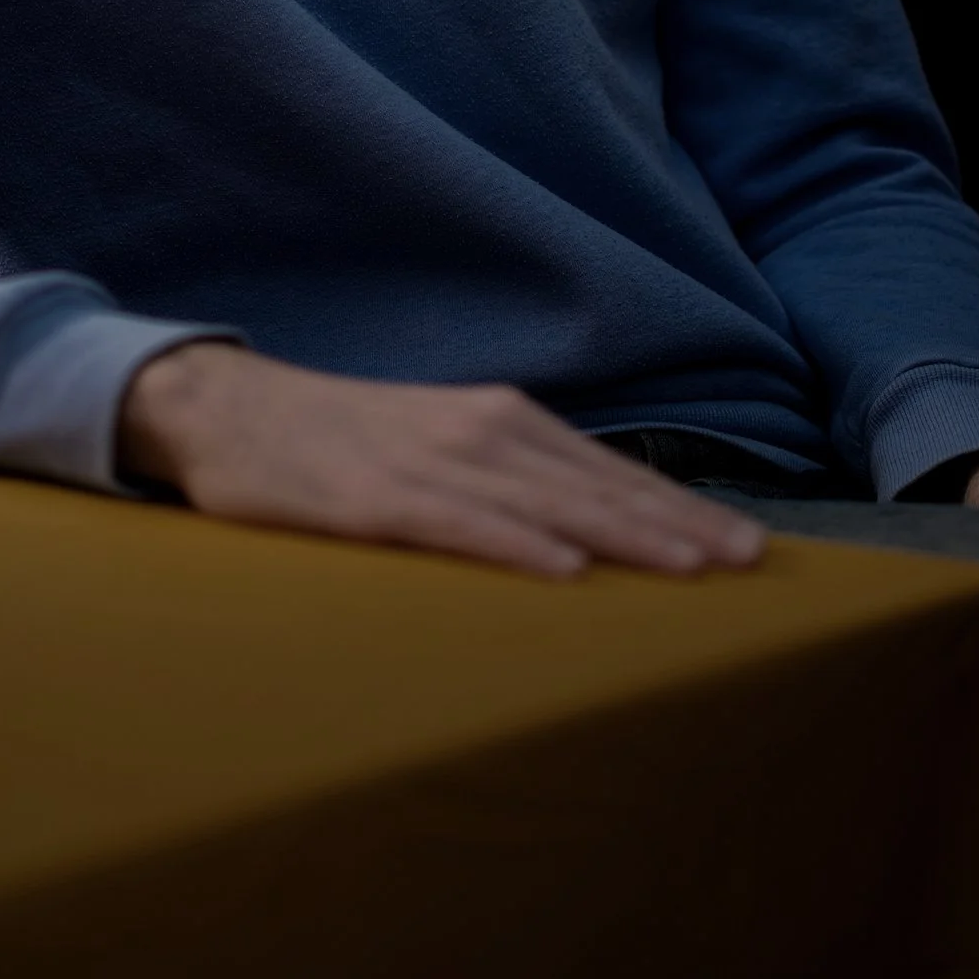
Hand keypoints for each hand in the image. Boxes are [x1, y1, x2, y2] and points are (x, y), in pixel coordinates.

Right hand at [118, 343, 767, 580]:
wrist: (228, 408)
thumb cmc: (339, 438)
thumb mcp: (438, 441)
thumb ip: (506, 475)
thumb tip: (584, 524)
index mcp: (498, 420)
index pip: (608, 471)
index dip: (679, 506)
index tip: (747, 543)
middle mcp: (478, 431)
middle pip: (596, 486)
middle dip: (677, 525)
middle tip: (749, 563)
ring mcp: (427, 463)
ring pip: (546, 505)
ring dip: (623, 535)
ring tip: (689, 568)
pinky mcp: (373, 498)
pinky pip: (459, 525)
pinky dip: (516, 545)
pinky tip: (564, 570)